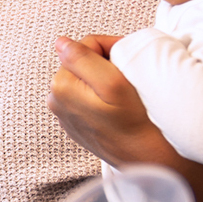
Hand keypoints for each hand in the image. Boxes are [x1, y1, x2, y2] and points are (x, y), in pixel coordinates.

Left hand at [47, 35, 202, 201]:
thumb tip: (60, 42)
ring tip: (125, 90)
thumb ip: (83, 58)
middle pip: (83, 62)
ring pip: (87, 78)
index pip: (85, 46)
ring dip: (105, 78)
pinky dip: (103, 94)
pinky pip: (88, 96)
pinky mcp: (78, 124)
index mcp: (60, 85)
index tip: (130, 59)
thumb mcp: (112, 83)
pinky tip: (118, 105)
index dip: (111, 46)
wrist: (146, 159)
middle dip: (106, 62)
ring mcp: (66, 114)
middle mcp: (56, 100)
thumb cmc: (134, 122)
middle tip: (129, 75)